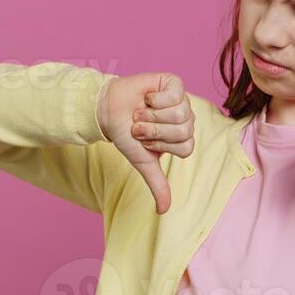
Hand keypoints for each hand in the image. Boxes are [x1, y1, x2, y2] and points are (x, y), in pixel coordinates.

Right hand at [96, 73, 194, 213]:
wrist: (108, 111)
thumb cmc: (126, 136)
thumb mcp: (143, 162)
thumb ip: (157, 184)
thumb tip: (163, 211)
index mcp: (183, 138)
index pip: (185, 148)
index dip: (161, 145)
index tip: (145, 141)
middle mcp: (187, 119)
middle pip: (183, 130)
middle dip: (154, 130)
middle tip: (140, 126)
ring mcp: (182, 100)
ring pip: (179, 113)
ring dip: (151, 115)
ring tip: (140, 113)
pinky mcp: (174, 83)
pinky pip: (174, 95)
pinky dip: (154, 99)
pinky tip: (146, 98)